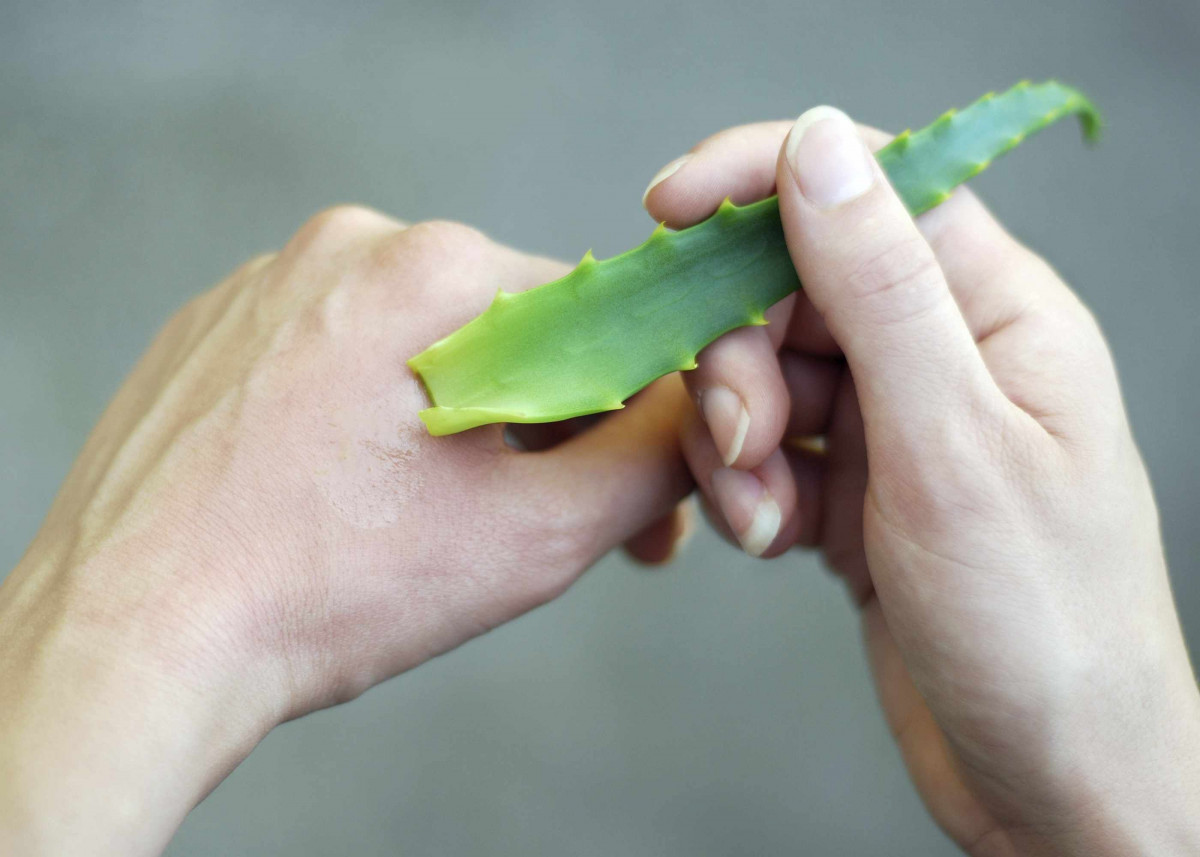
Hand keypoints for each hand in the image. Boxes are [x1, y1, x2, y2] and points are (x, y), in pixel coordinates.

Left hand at [0, 208, 691, 855]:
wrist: (129, 640)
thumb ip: (649, 462)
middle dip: (540, 430)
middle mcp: (342, 248)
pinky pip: (331, 362)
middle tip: (536, 529)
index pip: (590, 316)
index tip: (629, 493)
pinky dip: (367, 423)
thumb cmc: (324, 589)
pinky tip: (349, 501)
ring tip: (429, 526)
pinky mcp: (212, 335)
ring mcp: (263, 286)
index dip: (627, 410)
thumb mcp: (532, 536)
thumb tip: (696, 419)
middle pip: (501, 332)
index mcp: (429, 268)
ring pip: (414, 348)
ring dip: (453, 428)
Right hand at [644, 111, 1199, 853]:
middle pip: (794, 289)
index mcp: (997, 313)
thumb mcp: (953, 444)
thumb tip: (818, 145)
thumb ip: (880, 289)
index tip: (666, 209)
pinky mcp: (853, 488)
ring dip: (735, 439)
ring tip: (759, 513)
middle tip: (740, 440)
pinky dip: (747, 488)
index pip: (871, 190)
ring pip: (766, 374)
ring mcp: (894, 424)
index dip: (762, 179)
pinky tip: (769, 538)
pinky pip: (766, 449)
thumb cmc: (1041, 621)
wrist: (1051, 779)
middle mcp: (943, 355)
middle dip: (740, 358)